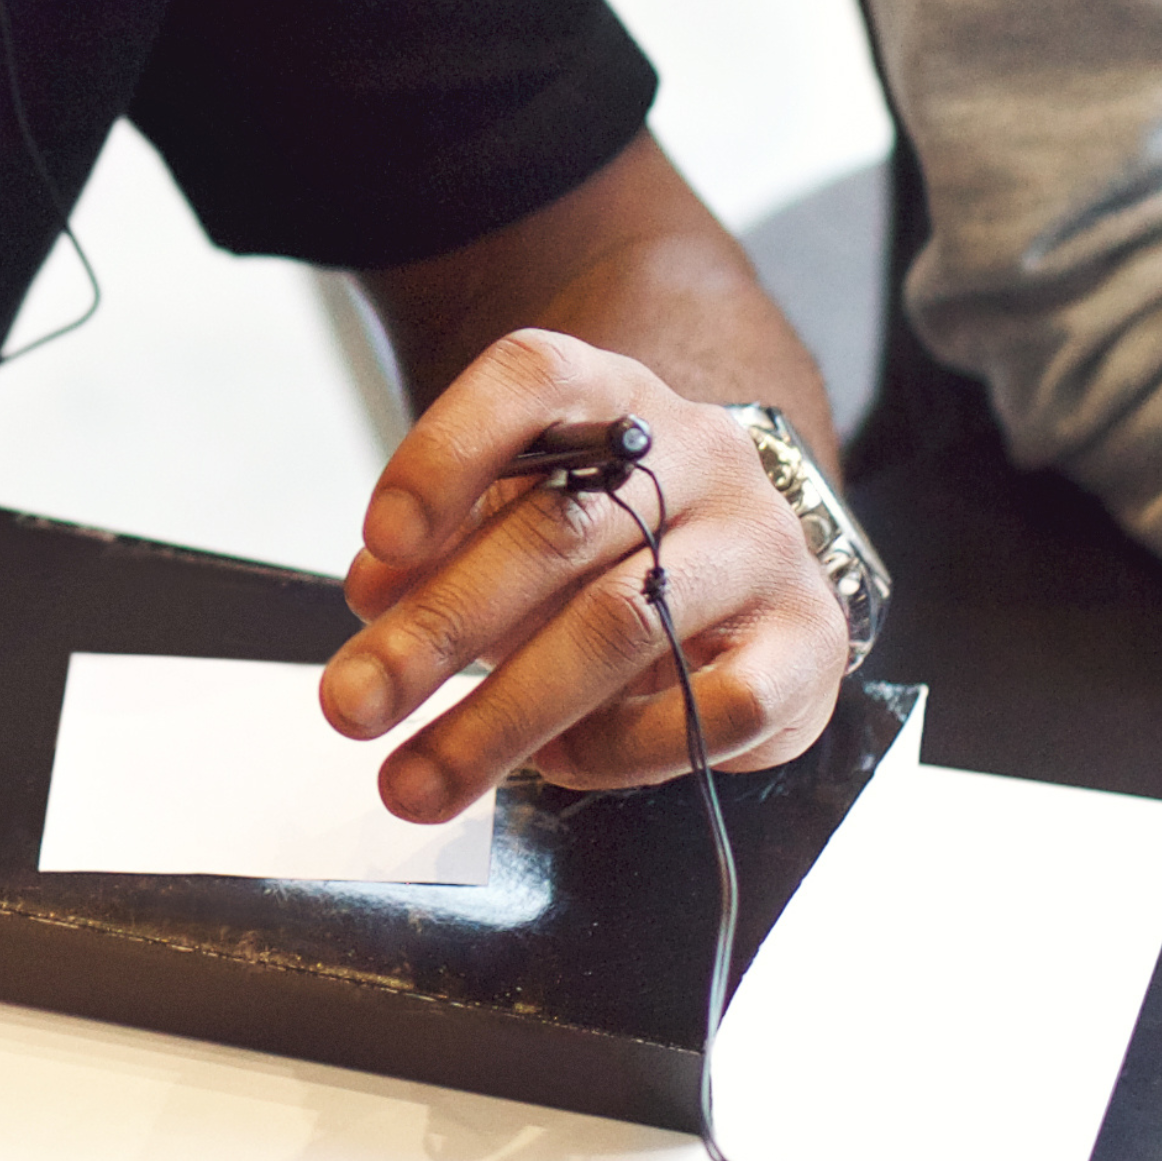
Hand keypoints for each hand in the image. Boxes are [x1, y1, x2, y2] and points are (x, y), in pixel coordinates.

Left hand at [318, 328, 852, 822]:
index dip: (451, 451)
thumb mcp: (518, 518)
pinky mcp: (808, 639)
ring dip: (501, 716)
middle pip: (559, 529)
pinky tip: (560, 762)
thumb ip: (442, 546)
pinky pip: (713, 708)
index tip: (381, 542)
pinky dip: (620, 750)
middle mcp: (697, 454)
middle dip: (439, 629)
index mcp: (611, 398)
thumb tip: (372, 596)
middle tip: (353, 705)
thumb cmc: (613, 544)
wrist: (749, 571)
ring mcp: (760, 544)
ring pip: (623, 626)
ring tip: (418, 778)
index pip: (535, 382)